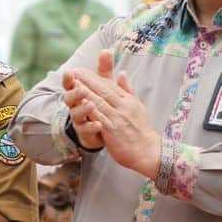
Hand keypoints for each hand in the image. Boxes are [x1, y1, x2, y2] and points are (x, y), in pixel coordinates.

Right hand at [61, 71, 104, 149]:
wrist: (105, 130)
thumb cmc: (101, 103)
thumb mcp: (105, 85)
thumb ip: (105, 69)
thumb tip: (107, 50)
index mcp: (79, 93)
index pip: (71, 84)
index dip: (68, 79)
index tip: (69, 72)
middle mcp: (76, 106)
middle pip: (69, 98)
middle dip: (74, 93)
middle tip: (81, 88)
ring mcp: (80, 120)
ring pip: (76, 114)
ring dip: (82, 109)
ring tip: (90, 104)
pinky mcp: (86, 133)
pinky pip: (86, 130)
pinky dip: (92, 127)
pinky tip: (99, 124)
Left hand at [65, 50, 160, 177]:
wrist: (148, 151)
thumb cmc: (141, 130)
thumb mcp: (137, 106)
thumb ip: (127, 89)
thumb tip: (122, 73)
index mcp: (128, 100)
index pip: (110, 85)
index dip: (95, 77)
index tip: (83, 70)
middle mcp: (123, 106)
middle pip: (103, 90)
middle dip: (88, 80)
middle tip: (75, 71)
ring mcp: (117, 118)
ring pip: (100, 101)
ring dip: (86, 91)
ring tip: (74, 83)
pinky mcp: (112, 130)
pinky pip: (99, 117)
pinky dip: (90, 109)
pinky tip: (80, 103)